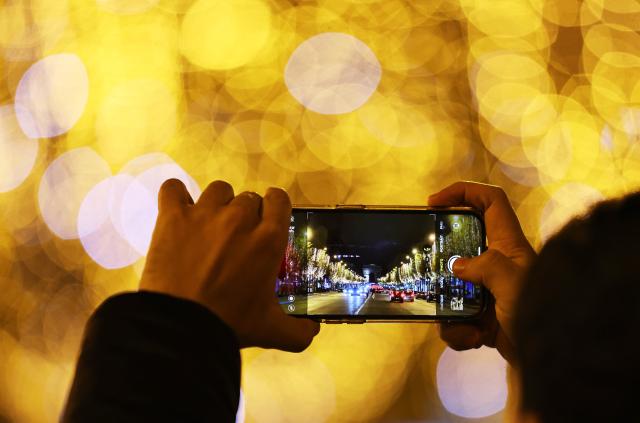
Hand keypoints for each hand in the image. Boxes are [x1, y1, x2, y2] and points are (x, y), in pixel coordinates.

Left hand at [139, 179, 319, 351]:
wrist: (180, 326)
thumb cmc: (230, 323)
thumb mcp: (271, 330)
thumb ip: (299, 331)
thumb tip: (313, 331)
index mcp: (268, 238)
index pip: (279, 199)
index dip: (274, 207)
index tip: (267, 221)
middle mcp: (240, 218)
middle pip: (249, 198)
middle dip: (246, 215)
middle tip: (237, 239)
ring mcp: (205, 213)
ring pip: (218, 190)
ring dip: (218, 204)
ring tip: (210, 226)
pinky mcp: (173, 216)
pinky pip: (174, 189)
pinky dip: (176, 195)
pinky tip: (178, 209)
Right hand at [428, 181, 535, 362]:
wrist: (553, 365)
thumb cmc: (543, 318)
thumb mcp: (513, 284)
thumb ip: (485, 267)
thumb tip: (457, 267)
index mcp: (510, 246)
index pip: (490, 202)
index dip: (463, 192)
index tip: (434, 201)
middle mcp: (498, 264)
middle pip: (461, 244)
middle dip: (441, 259)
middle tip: (425, 267)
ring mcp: (488, 290)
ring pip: (451, 286)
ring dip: (447, 308)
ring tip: (461, 323)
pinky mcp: (482, 316)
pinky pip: (455, 317)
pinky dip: (458, 331)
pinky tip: (473, 339)